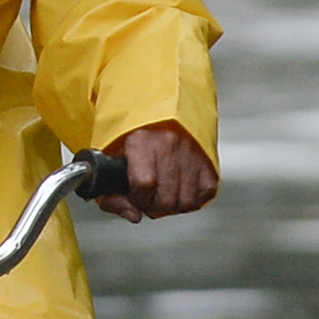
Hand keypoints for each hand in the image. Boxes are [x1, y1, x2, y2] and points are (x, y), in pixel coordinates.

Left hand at [96, 122, 216, 222]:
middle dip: (154, 206)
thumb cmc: (131, 132)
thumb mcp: (110, 158)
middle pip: (166, 199)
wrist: (156, 103)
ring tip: (164, 194)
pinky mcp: (207, 157)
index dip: (138, 198)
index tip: (135, 195)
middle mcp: (169, 144)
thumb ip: (112, 194)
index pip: (144, 184)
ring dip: (173, 205)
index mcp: (141, 140)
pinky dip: (193, 198)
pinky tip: (180, 190)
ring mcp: (191, 151)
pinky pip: (206, 193)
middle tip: (149, 198)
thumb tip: (133, 216)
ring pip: (186, 201)